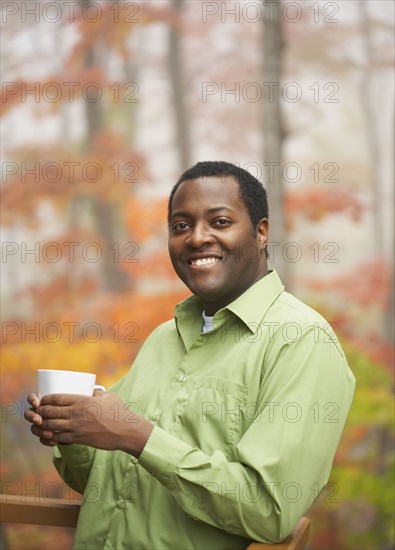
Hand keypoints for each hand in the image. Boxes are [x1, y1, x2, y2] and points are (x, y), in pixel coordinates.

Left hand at [24, 391, 153, 456]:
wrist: (125, 431)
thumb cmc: (119, 411)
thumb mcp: (108, 396)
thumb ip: (97, 393)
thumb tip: (91, 390)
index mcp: (82, 400)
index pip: (57, 398)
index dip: (46, 399)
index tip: (43, 399)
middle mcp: (76, 413)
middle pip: (50, 411)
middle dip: (41, 411)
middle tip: (39, 411)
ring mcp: (76, 427)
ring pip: (50, 426)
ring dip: (42, 425)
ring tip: (40, 423)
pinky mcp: (78, 439)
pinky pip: (57, 439)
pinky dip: (50, 437)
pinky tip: (48, 435)